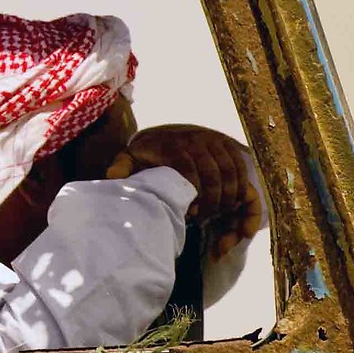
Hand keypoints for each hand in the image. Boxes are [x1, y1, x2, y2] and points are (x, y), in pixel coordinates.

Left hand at [116, 123, 261, 252]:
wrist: (163, 135)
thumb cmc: (146, 154)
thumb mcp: (130, 160)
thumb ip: (122, 168)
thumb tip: (112, 178)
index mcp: (171, 143)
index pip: (188, 168)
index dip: (192, 192)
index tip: (192, 213)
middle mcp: (195, 138)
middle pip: (213, 173)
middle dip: (212, 200)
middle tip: (205, 218)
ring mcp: (214, 139)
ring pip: (231, 171)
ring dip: (228, 197)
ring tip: (217, 214)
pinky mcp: (227, 144)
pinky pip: (242, 168)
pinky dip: (241, 188)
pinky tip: (232, 204)